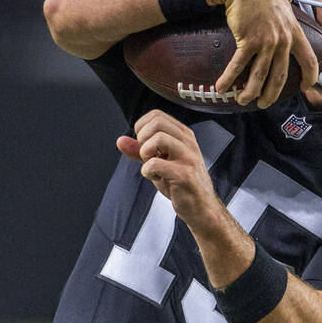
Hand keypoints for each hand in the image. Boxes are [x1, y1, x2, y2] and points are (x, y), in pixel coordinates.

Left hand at [117, 110, 222, 228]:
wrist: (200, 207)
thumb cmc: (181, 184)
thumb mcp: (158, 162)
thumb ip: (140, 150)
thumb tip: (120, 141)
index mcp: (183, 135)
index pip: (156, 115)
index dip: (142, 127)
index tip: (143, 143)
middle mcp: (188, 142)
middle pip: (157, 122)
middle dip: (143, 138)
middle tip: (147, 154)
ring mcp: (188, 157)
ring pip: (158, 138)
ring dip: (146, 153)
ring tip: (151, 165)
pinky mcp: (185, 174)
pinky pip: (155, 164)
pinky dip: (147, 171)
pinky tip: (155, 177)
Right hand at [206, 0, 318, 107]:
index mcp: (293, 32)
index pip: (308, 59)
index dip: (309, 76)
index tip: (305, 86)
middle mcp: (283, 40)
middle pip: (281, 76)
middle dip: (272, 94)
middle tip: (265, 103)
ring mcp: (267, 42)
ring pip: (260, 76)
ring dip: (251, 92)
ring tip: (243, 100)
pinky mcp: (248, 41)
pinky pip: (238, 65)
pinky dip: (229, 78)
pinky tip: (222, 87)